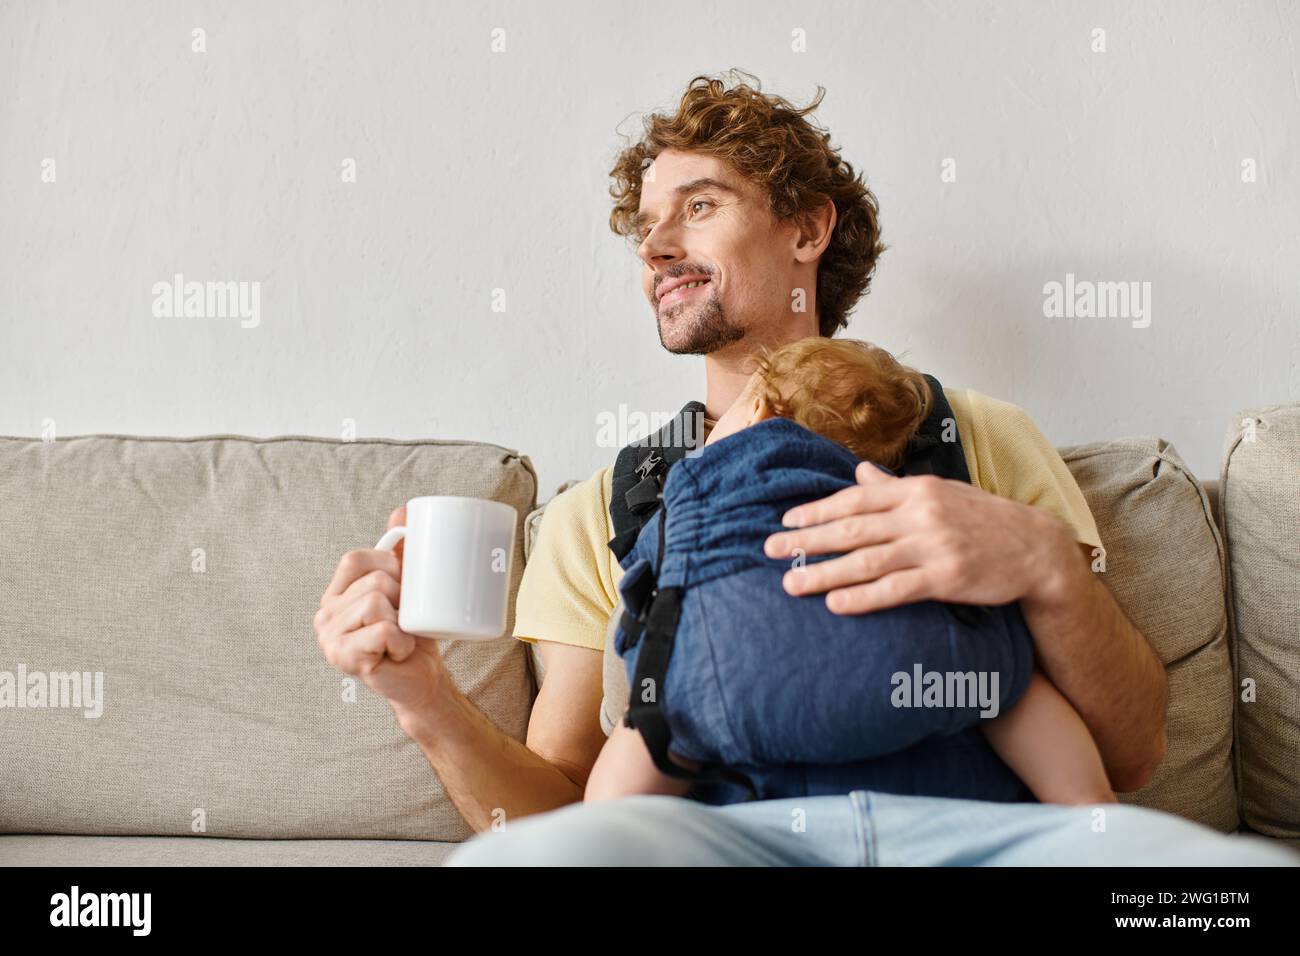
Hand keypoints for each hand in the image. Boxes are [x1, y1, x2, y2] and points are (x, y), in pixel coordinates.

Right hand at [314, 505, 447, 738]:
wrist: (420, 678)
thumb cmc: (413, 633)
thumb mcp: (408, 587)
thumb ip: (401, 551)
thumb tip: (403, 510)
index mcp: (336, 593)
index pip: (356, 557)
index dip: (389, 565)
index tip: (402, 589)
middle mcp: (325, 613)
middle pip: (375, 581)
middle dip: (402, 601)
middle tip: (403, 622)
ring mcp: (329, 637)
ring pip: (377, 603)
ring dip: (402, 624)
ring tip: (399, 638)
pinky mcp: (343, 658)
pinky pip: (383, 631)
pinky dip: (401, 643)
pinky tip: (395, 654)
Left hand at [763, 463, 1074, 614]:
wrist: (1038, 548)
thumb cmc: (984, 520)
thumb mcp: (942, 494)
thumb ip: (896, 488)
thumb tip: (859, 474)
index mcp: (917, 490)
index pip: (855, 498)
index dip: (817, 510)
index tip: (785, 522)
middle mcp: (920, 514)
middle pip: (852, 528)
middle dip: (807, 540)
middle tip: (770, 551)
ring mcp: (933, 546)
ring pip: (867, 560)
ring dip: (825, 572)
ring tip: (791, 583)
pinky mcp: (947, 578)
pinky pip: (896, 589)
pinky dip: (864, 597)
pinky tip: (836, 605)